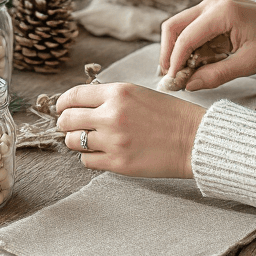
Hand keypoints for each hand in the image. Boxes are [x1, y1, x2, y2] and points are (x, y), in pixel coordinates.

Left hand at [55, 82, 203, 176]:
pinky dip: (89, 157)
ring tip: (88, 140)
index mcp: (117, 93)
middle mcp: (112, 115)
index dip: (63, 103)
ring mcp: (114, 140)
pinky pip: (86, 160)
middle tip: (70, 126)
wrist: (194, 139)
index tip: (61, 108)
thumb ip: (109, 97)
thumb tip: (80, 105)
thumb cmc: (169, 115)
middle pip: (67, 119)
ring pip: (73, 141)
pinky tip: (101, 153)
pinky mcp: (118, 163)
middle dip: (65, 123)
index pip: (73, 96)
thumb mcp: (138, 93)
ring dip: (76, 140)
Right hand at [160, 0, 255, 90]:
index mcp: (222, 12)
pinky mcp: (211, 8)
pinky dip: (185, 43)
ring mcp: (211, 3)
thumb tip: (190, 85)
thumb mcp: (248, 62)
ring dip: (174, 48)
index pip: (186, 38)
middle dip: (167, 52)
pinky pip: (189, 25)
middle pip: (173, 26)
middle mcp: (212, 2)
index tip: (173, 80)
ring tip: (179, 71)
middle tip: (169, 76)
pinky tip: (190, 61)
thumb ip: (218, 74)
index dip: (174, 61)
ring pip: (178, 25)